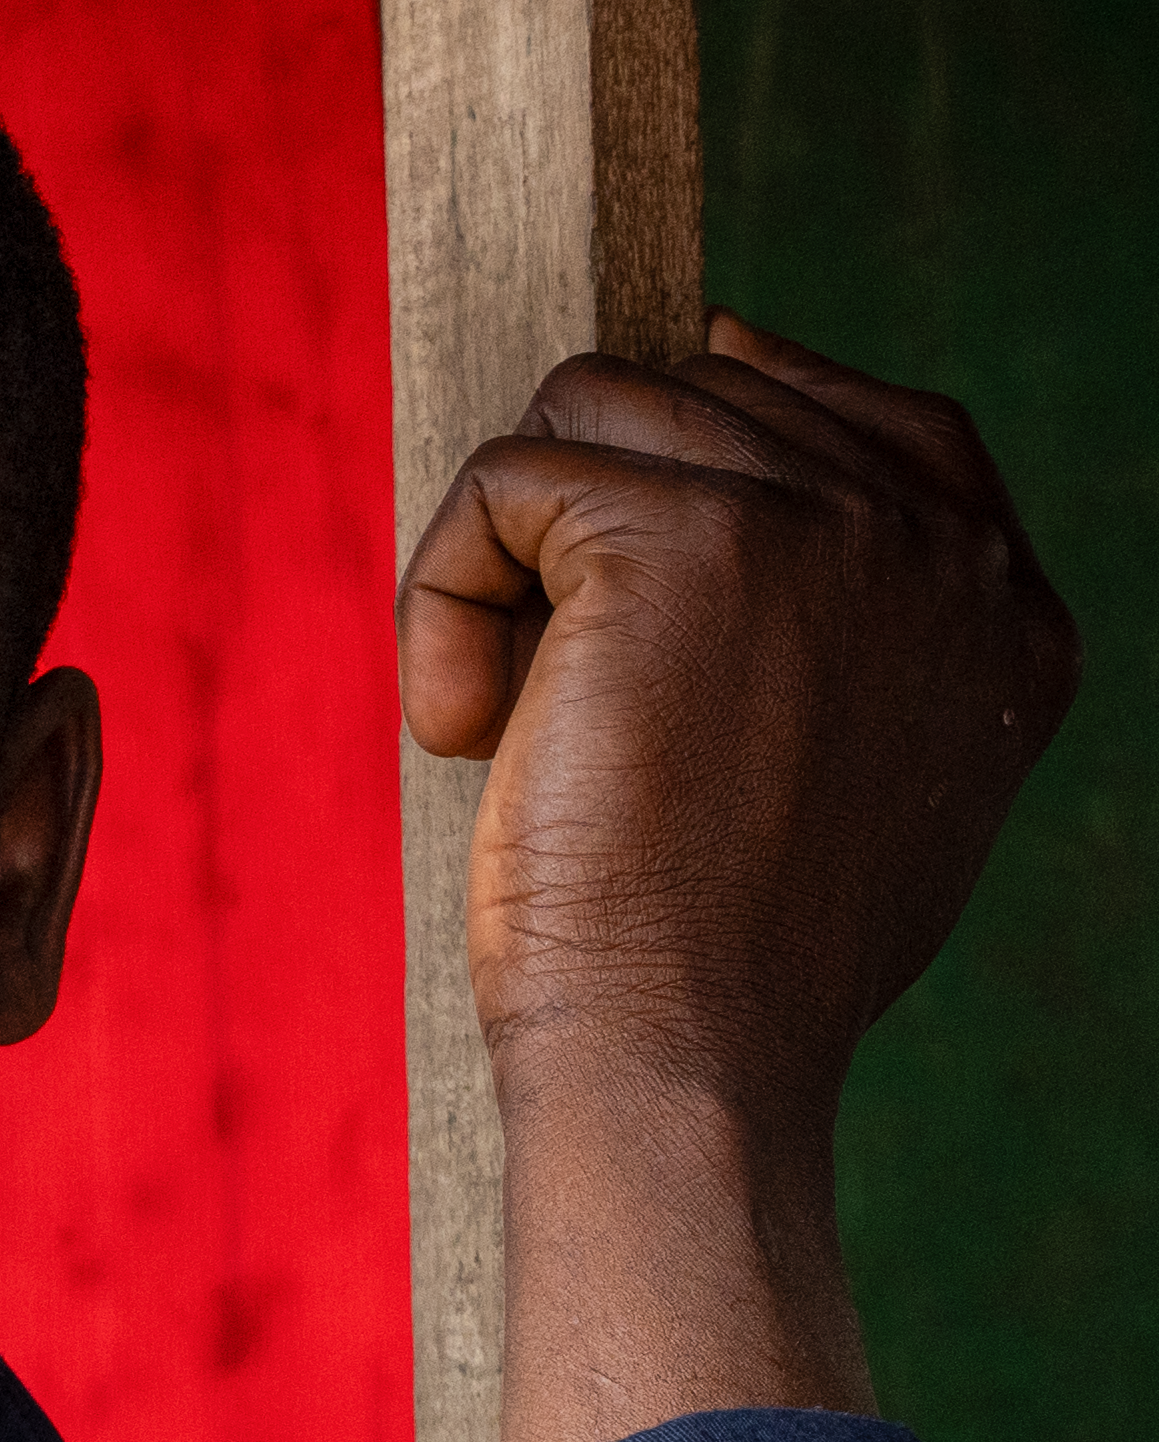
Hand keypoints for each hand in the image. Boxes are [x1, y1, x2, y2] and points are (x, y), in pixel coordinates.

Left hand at [398, 319, 1079, 1441]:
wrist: (686, 1067)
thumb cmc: (733, 963)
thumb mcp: (858, 779)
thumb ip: (851, 614)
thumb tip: (738, 374)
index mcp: (1003, 603)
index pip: (860, 415)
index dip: (714, 455)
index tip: (621, 573)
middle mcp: (936, 543)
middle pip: (695, 400)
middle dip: (590, 541)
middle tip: (566, 716)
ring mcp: (818, 521)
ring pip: (587, 415)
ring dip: (504, 567)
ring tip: (508, 724)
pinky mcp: (678, 535)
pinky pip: (501, 478)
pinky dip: (439, 603)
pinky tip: (465, 730)